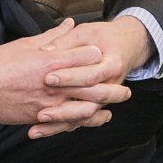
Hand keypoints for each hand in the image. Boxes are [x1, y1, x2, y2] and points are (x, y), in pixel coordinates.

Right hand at [0, 17, 138, 136]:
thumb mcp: (28, 44)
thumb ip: (54, 37)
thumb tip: (70, 24)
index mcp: (52, 60)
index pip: (88, 57)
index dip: (100, 56)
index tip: (108, 57)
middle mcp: (54, 83)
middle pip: (93, 86)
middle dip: (112, 89)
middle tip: (127, 90)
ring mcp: (47, 103)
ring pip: (84, 109)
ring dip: (102, 111)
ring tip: (113, 110)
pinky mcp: (38, 117)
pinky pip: (65, 123)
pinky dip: (81, 123)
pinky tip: (90, 122)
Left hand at [29, 16, 152, 136]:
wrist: (126, 46)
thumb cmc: (104, 37)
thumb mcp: (87, 32)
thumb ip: (66, 40)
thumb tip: (45, 50)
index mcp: (112, 66)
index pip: (90, 76)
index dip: (70, 78)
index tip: (48, 78)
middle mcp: (110, 87)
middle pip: (90, 105)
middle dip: (63, 109)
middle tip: (41, 111)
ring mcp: (102, 100)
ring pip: (82, 118)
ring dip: (59, 124)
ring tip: (36, 127)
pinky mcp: (92, 106)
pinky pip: (76, 121)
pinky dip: (58, 127)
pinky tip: (39, 130)